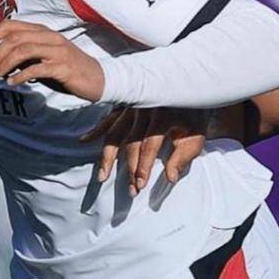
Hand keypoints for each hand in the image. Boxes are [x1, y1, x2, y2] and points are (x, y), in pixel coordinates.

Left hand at [0, 20, 104, 101]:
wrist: (97, 78)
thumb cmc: (66, 69)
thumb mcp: (44, 57)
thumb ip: (26, 54)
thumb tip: (0, 60)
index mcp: (43, 31)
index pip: (11, 25)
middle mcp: (49, 37)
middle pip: (14, 38)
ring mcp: (57, 51)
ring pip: (23, 50)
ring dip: (5, 64)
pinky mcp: (63, 66)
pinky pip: (36, 68)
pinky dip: (20, 76)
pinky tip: (13, 83)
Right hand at [81, 106, 207, 195]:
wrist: (190, 87)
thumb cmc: (194, 117)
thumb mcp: (195, 136)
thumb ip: (183, 157)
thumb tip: (170, 178)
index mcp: (161, 116)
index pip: (149, 146)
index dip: (144, 167)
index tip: (140, 184)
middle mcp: (144, 110)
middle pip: (131, 143)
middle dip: (130, 169)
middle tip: (131, 190)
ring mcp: (132, 107)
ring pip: (115, 133)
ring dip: (107, 156)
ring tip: (102, 176)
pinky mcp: (126, 105)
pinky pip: (108, 118)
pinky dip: (96, 129)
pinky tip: (84, 140)